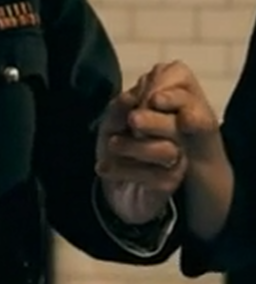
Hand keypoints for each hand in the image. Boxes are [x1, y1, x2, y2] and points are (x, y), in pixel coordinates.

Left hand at [96, 61, 208, 222]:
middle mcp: (176, 136)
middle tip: (133, 119)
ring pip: (166, 150)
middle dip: (153, 120)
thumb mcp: (111, 124)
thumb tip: (130, 96)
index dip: (170, 96)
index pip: (179, 100)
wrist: (112, 188)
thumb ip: (120, 109)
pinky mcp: (167, 183)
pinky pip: (152, 174)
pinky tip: (103, 167)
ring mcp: (175, 161)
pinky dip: (123, 169)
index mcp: (165, 115)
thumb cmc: (116, 147)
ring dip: (134, 146)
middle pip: (176, 125)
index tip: (151, 98)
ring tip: (112, 144)